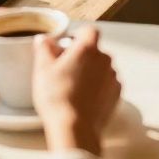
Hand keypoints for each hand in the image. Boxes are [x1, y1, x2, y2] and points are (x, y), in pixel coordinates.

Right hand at [32, 25, 120, 155]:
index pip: (89, 31)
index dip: (78, 36)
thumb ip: (44, 48)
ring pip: (101, 68)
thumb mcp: (42, 69)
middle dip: (82, 56)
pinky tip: (83, 98)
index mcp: (88, 49)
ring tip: (73, 87)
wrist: (75, 128)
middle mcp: (105, 60)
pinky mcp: (117, 94)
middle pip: (95, 50)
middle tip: (64, 70)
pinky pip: (107, 84)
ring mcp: (113, 77)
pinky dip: (98, 87)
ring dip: (90, 72)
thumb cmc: (57, 97)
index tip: (67, 46)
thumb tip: (44, 39)